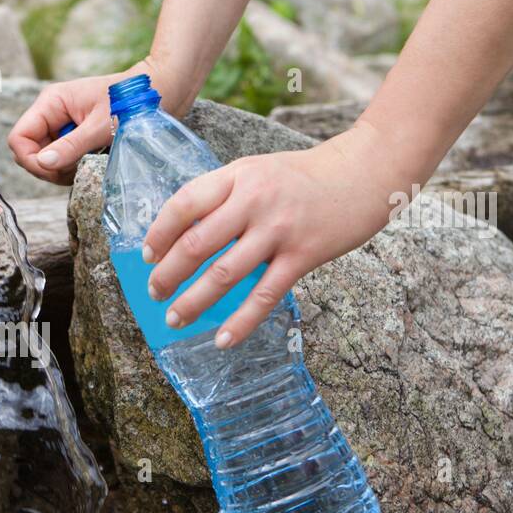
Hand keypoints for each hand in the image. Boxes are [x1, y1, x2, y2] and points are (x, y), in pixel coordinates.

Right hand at [7, 58, 174, 184]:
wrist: (158, 92)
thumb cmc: (130, 103)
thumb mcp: (100, 127)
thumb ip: (71, 146)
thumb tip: (43, 163)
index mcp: (51, 103)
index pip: (19, 138)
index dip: (31, 159)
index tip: (55, 169)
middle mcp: (51, 113)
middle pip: (29, 151)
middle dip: (48, 167)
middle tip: (76, 168)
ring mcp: (61, 125)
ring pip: (45, 158)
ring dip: (62, 169)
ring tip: (88, 162)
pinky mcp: (73, 135)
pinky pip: (61, 158)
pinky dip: (72, 166)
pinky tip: (91, 160)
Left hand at [142, 121, 404, 347]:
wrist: (366, 173)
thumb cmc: (305, 177)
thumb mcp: (257, 172)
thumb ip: (223, 197)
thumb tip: (182, 235)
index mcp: (237, 176)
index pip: (184, 204)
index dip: (159, 233)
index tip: (146, 256)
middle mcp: (254, 201)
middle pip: (196, 243)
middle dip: (168, 274)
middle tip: (154, 293)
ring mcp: (279, 229)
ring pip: (224, 274)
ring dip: (194, 302)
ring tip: (175, 319)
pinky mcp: (303, 255)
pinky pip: (264, 295)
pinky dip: (240, 322)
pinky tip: (223, 339)